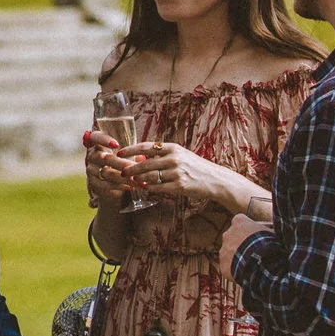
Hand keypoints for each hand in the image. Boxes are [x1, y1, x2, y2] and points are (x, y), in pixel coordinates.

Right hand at [83, 130, 140, 206]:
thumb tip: (142, 157)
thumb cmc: (120, 163)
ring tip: (139, 180)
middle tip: (137, 168)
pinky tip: (131, 186)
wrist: (111, 183)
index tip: (117, 145)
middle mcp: (91, 155)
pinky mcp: (93, 183)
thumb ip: (131, 154)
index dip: (104, 140)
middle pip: (105, 158)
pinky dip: (120, 186)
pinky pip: (106, 184)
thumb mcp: (125, 155)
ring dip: (124, 177)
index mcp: (98, 144)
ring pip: (107, 173)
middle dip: (123, 164)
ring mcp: (91, 170)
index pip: (95, 137)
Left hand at [119, 142, 251, 211]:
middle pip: (145, 163)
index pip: (146, 146)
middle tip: (121, 171)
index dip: (131, 149)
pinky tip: (145, 188)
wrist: (214, 179)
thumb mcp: (180, 155)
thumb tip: (139, 157)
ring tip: (131, 181)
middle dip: (130, 168)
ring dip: (138, 179)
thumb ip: (161, 155)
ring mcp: (176, 172)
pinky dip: (150, 188)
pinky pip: (158, 188)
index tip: (120, 152)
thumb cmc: (195, 167)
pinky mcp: (179, 186)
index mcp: (172, 148)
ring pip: (150, 176)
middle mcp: (173, 158)